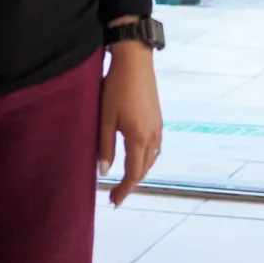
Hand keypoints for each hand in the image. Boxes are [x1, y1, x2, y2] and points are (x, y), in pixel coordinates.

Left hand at [98, 40, 162, 206]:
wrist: (136, 61)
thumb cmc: (116, 88)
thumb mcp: (105, 118)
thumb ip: (105, 147)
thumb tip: (104, 171)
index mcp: (138, 137)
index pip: (134, 173)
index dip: (124, 189)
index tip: (114, 201)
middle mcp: (153, 135)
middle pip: (145, 168)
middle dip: (132, 183)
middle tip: (116, 194)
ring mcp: (158, 126)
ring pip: (152, 158)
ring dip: (140, 170)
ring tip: (125, 178)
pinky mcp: (159, 118)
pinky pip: (155, 146)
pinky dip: (146, 157)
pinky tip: (136, 155)